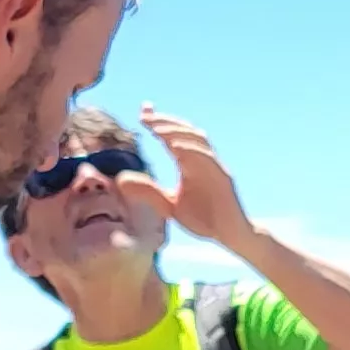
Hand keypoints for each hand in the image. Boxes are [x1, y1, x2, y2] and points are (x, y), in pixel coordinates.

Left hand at [121, 107, 257, 252]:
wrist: (228, 235)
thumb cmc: (203, 219)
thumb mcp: (168, 206)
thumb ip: (148, 192)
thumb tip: (120, 180)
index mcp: (189, 163)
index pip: (173, 136)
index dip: (159, 122)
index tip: (142, 113)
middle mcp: (202, 160)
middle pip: (185, 131)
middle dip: (166, 121)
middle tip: (147, 117)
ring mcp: (214, 166)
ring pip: (198, 139)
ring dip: (178, 131)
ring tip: (157, 128)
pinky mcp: (223, 177)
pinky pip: (208, 158)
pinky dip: (192, 149)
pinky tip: (175, 146)